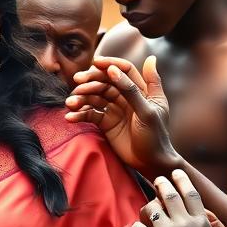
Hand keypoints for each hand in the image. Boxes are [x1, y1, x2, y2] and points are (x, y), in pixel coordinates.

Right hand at [65, 55, 179, 177]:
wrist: (151, 163)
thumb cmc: (156, 136)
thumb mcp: (147, 112)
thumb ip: (132, 90)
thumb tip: (117, 68)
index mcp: (142, 90)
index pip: (124, 70)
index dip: (110, 64)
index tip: (95, 63)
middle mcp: (127, 97)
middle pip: (106, 82)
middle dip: (91, 81)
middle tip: (77, 82)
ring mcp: (115, 109)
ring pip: (96, 97)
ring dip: (82, 98)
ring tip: (70, 103)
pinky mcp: (106, 123)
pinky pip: (91, 114)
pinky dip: (80, 115)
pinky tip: (70, 117)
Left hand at [131, 169, 226, 226]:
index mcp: (202, 223)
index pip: (190, 194)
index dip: (182, 180)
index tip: (176, 172)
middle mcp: (183, 224)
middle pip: (169, 196)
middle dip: (162, 184)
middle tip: (158, 180)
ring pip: (152, 210)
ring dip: (149, 205)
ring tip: (148, 205)